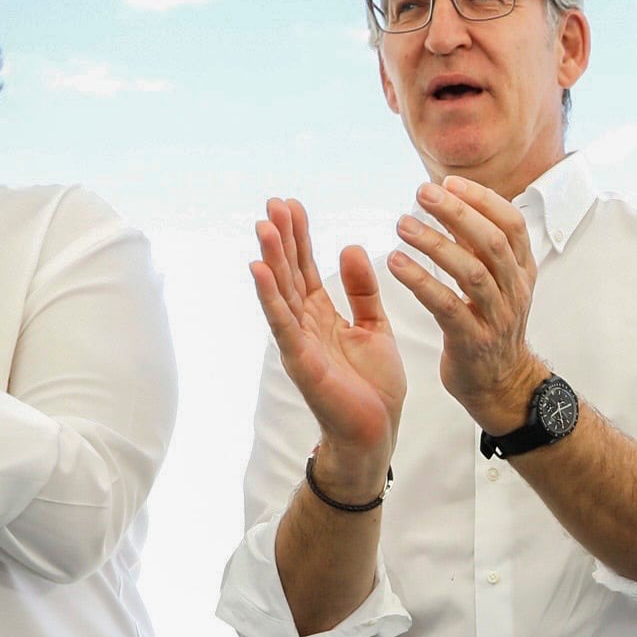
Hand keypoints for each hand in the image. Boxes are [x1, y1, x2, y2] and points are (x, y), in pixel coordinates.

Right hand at [250, 197, 404, 477]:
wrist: (376, 433)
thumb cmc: (373, 387)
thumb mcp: (374, 327)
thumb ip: (362, 290)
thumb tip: (350, 247)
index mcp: (322, 315)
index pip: (305, 268)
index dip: (299, 237)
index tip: (291, 204)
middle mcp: (304, 325)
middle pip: (289, 273)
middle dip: (281, 238)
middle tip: (272, 202)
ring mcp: (298, 342)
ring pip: (281, 292)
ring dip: (271, 258)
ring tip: (263, 225)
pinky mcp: (300, 361)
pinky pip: (282, 323)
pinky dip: (270, 296)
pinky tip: (260, 269)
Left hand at [388, 177, 545, 432]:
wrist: (502, 384)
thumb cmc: (491, 326)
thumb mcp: (498, 283)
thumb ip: (480, 247)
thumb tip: (452, 201)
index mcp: (522, 271)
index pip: (512, 224)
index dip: (482, 200)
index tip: (449, 182)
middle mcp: (515, 291)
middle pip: (492, 243)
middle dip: (457, 213)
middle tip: (422, 193)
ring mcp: (497, 318)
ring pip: (471, 272)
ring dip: (435, 244)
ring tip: (402, 225)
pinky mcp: (473, 342)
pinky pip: (447, 307)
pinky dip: (421, 282)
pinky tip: (397, 263)